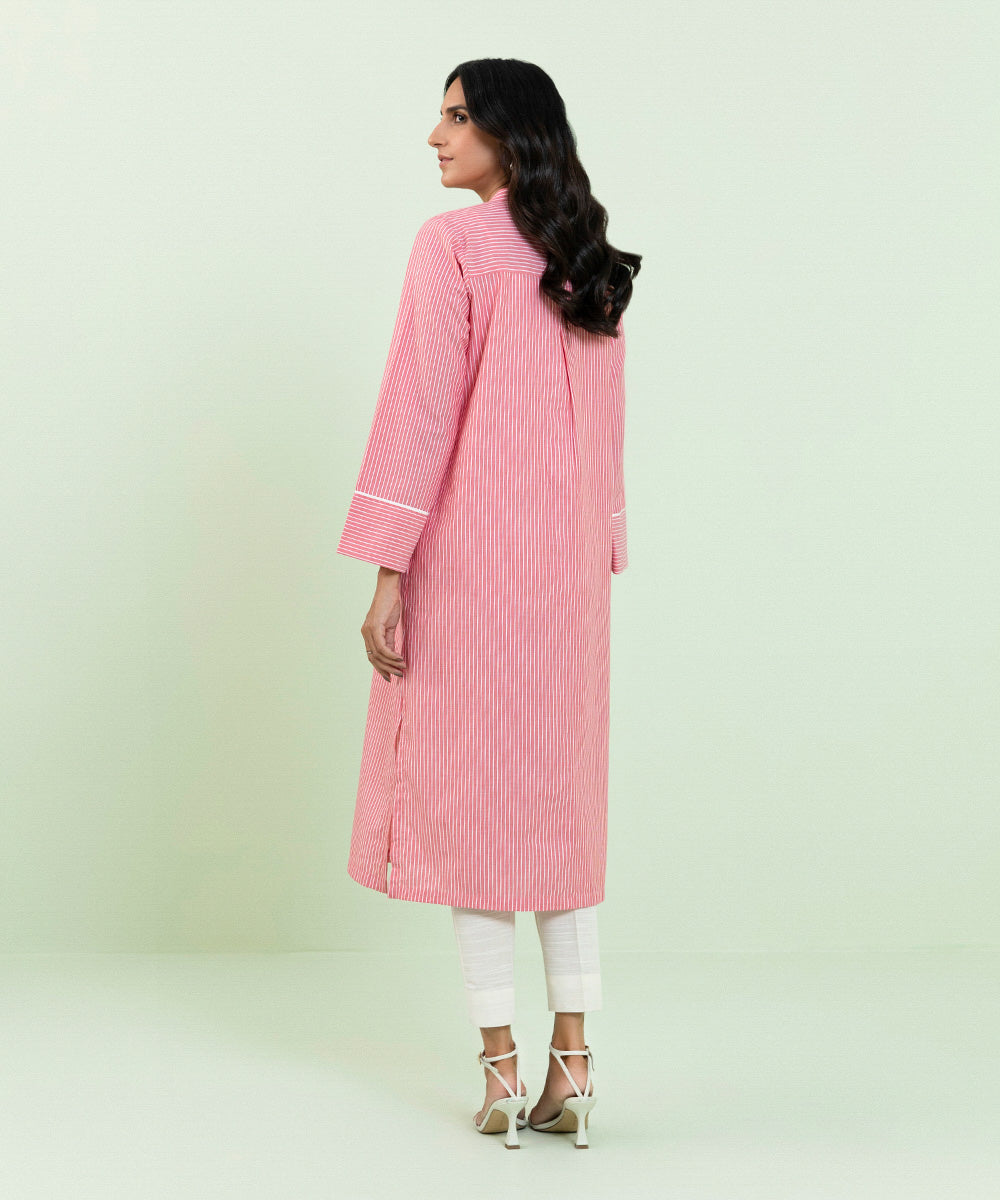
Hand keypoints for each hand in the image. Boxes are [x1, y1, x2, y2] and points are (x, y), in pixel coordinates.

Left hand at [361, 568, 406, 682]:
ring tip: (402, 668)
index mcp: (368, 633)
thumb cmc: (390, 603)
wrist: (389, 587)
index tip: (391, 676)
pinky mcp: (375, 627)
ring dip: (391, 664)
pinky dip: (391, 655)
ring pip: (378, 655)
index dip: (381, 668)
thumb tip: (393, 655)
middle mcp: (365, 633)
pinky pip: (382, 647)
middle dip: (386, 669)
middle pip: (373, 658)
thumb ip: (389, 640)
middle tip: (399, 675)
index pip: (372, 656)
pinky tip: (400, 659)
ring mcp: (369, 630)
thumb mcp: (390, 625)